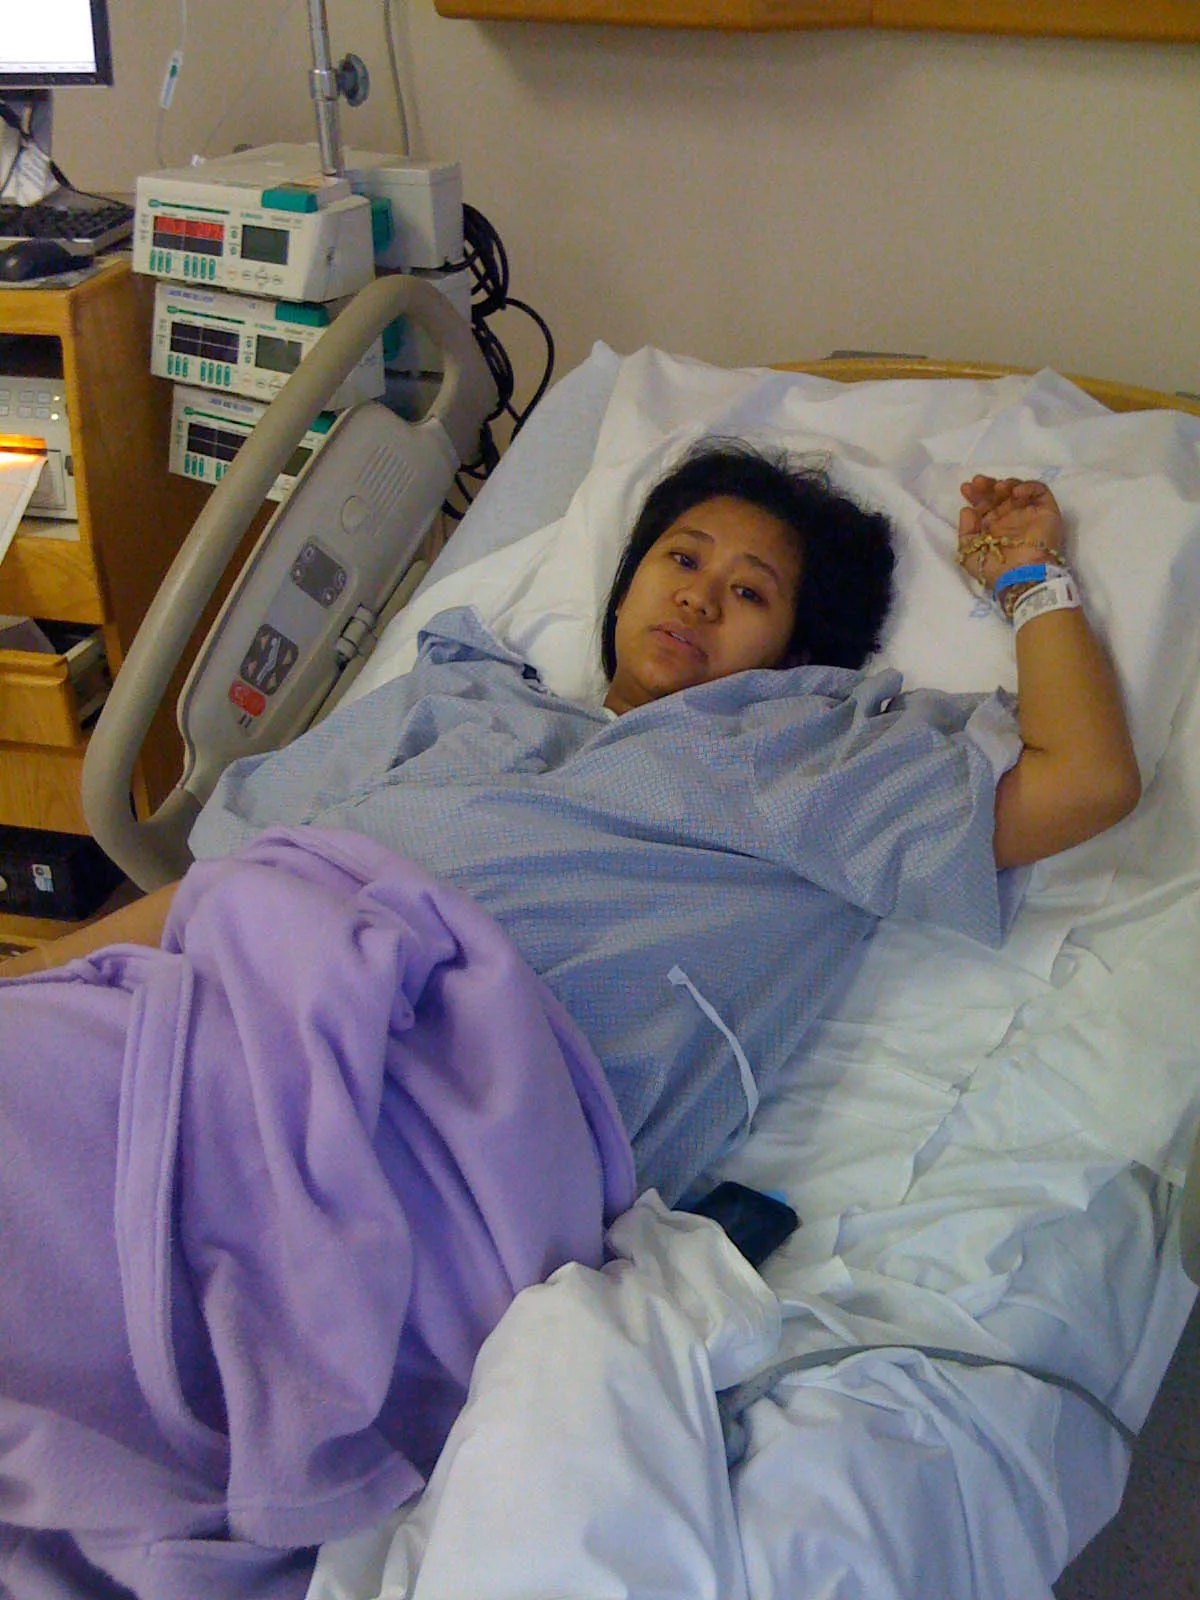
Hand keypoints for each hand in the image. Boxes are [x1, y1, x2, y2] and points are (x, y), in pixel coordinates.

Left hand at [957, 476, 1064, 593]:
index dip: (975, 495)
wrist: (1023, 576)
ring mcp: (1028, 514)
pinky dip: (1028, 487)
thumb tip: (966, 510)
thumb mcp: (969, 553)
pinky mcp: (1046, 511)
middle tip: (978, 482)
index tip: (966, 488)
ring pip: (1019, 490)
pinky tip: (1016, 493)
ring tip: (998, 488)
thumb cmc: (995, 569)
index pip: (985, 505)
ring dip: (1007, 484)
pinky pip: (1040, 492)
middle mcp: (1011, 519)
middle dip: (988, 486)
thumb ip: (966, 532)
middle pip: (999, 495)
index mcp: (993, 528)